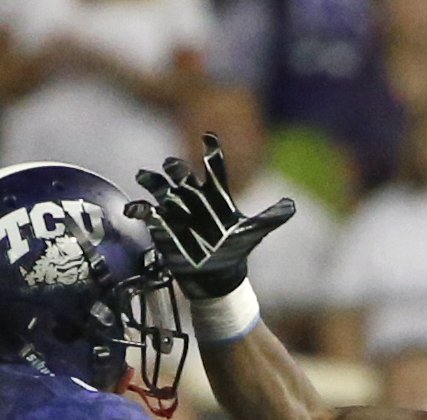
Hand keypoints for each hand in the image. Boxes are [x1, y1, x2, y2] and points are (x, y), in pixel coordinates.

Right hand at [126, 133, 296, 298]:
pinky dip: (138, 208)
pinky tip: (135, 209)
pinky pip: (145, 211)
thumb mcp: (253, 232)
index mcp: (215, 192)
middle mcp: (192, 195)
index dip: (210, 150)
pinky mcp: (160, 224)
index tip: (209, 137)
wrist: (217, 274)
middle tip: (175, 169)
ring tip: (145, 177)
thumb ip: (270, 217)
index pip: (212, 166)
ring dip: (151, 180)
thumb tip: (291, 205)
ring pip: (158, 185)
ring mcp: (173, 207)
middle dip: (175, 167)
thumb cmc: (234, 249)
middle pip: (179, 172)